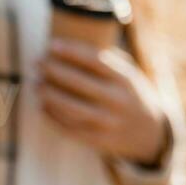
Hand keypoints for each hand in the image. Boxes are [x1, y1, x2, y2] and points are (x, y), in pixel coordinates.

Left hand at [35, 38, 167, 165]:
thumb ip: (105, 60)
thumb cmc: (128, 93)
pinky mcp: (101, 141)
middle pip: (80, 83)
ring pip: (73, 108)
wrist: (150, 133)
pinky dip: (53, 118)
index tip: (50, 45)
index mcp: (125, 79)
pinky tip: (42, 106)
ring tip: (36, 84)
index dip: (71, 52)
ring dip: (50, 95)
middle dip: (54, 71)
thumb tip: (67, 43)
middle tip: (37, 62)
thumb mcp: (128, 73)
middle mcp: (118, 100)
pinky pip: (72, 129)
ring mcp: (109, 123)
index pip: (95, 61)